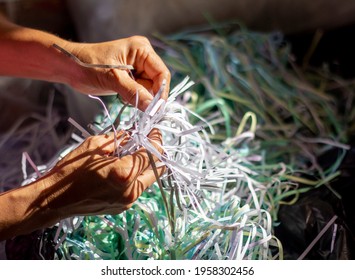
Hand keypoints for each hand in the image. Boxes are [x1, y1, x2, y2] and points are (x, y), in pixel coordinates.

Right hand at [41, 128, 164, 217]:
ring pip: (149, 180)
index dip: (156, 139)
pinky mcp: (123, 207)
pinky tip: (124, 168)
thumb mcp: (93, 147)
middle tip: (148, 141)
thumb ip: (118, 139)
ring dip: (146, 165)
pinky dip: (136, 176)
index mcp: (123, 173)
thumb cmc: (70, 171)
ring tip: (134, 153)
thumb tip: (132, 134)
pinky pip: (137, 188)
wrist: (53, 200)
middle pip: (157, 169)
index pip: (151, 153)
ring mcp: (128, 202)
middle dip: (156, 153)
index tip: (154, 130)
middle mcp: (130, 191)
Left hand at [62, 36, 170, 110]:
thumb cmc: (87, 64)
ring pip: (149, 89)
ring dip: (139, 97)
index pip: (162, 73)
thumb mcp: (112, 78)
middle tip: (135, 102)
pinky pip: (140, 92)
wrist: (69, 67)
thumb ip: (134, 92)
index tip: (156, 108)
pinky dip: (133, 97)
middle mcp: (142, 57)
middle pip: (157, 82)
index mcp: (142, 49)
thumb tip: (152, 107)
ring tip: (121, 93)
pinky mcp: (131, 77)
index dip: (161, 91)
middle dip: (148, 95)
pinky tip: (120, 94)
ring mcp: (137, 68)